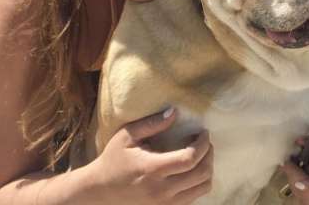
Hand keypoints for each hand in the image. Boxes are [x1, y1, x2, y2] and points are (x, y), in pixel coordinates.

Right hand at [88, 107, 212, 204]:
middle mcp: (161, 190)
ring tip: (200, 155)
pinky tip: (191, 170)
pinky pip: (194, 197)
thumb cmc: (113, 161)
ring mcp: (165, 204)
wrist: (99, 192)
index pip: (190, 159)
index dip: (203, 144)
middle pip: (201, 174)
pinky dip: (199, 183)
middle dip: (209, 155)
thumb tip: (175, 112)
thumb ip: (152, 124)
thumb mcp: (127, 136)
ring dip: (207, 169)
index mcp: (152, 169)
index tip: (203, 133)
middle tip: (205, 142)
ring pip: (202, 188)